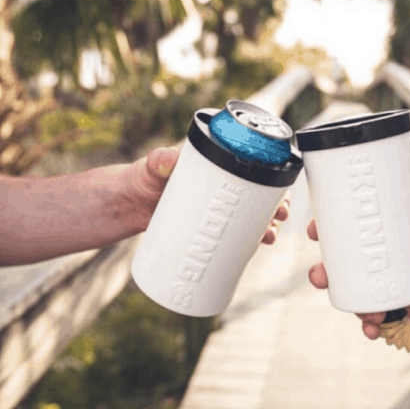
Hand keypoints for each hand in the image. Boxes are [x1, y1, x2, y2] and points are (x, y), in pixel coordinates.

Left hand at [135, 147, 289, 243]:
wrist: (128, 205)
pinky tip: (257, 248)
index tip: (281, 193)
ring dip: (267, 226)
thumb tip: (166, 160)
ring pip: (252, 217)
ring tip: (268, 236)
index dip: (274, 180)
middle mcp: (223, 187)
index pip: (255, 169)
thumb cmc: (141, 178)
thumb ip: (158, 160)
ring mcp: (217, 210)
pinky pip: (235, 235)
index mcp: (218, 165)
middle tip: (277, 217)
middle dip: (276, 207)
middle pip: (260, 195)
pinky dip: (250, 241)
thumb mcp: (153, 168)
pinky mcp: (209, 229)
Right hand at [306, 220, 409, 339]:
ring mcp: (383, 294)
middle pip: (339, 270)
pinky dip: (369, 328)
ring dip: (350, 306)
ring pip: (353, 299)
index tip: (315, 230)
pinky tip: (372, 330)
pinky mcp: (393, 317)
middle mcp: (379, 270)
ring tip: (368, 313)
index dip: (326, 231)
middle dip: (322, 273)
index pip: (348, 235)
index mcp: (386, 247)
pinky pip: (372, 323)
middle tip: (321, 276)